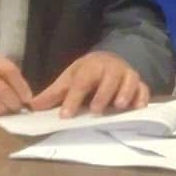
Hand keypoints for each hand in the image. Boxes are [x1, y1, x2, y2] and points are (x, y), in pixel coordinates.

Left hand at [31, 53, 149, 118]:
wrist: (109, 60)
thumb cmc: (87, 74)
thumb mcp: (69, 80)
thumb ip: (53, 94)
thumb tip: (32, 106)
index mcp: (91, 66)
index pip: (81, 81)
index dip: (73, 98)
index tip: (65, 115)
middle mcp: (111, 68)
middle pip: (110, 77)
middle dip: (103, 93)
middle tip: (95, 110)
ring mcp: (127, 75)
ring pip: (130, 81)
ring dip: (125, 93)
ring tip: (118, 107)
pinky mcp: (139, 84)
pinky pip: (144, 90)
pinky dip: (142, 98)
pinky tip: (136, 108)